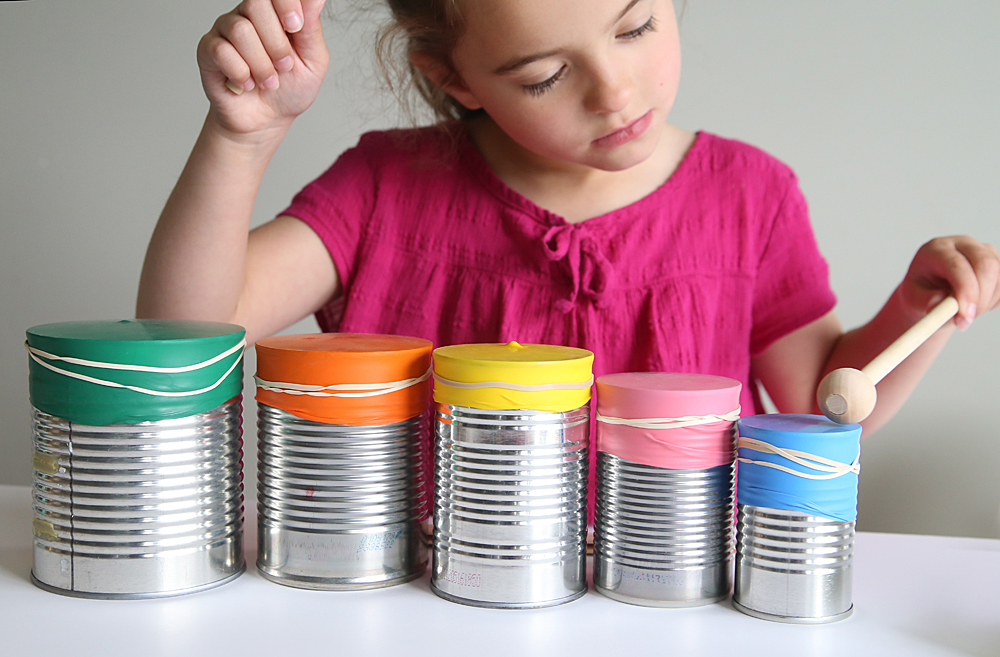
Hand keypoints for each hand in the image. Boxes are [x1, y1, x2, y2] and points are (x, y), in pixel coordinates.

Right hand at [197, 0, 329, 138]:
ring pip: (240, 30)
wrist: (267, 120)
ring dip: (261, 65)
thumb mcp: (313, 61)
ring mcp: (225, 30)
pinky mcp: (208, 49)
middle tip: (284, 66)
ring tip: (268, 81)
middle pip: (256, 4)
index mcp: (275, 12)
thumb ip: (312, 27)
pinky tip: (246, 84)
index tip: (295, 27)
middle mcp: (247, 14)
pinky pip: (222, 51)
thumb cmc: (290, 89)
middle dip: (276, 43)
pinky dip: (241, 74)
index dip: (286, 4)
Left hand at [897, 235, 999, 329]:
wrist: (931, 292)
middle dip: (981, 297)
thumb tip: (946, 307)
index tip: (966, 315)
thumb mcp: (915, 300)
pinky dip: (995, 300)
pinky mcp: (998, 261)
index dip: (966, 290)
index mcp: (936, 249)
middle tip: (967, 320)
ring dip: (986, 302)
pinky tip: (976, 304)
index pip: (957, 264)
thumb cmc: (921, 293)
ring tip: (964, 313)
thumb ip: (929, 302)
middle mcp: (962, 244)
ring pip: (999, 276)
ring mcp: (984, 250)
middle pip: (986, 264)